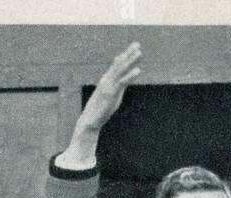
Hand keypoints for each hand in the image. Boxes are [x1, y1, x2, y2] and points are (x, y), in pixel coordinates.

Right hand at [58, 43, 141, 167]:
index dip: (124, 57)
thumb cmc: (99, 110)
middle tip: (137, 44)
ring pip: (121, 69)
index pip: (116, 66)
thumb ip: (113, 89)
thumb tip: (116, 85)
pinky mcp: (112, 93)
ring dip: (130, 60)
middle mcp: (107, 80)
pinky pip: (122, 82)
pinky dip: (130, 75)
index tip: (131, 48)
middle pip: (119, 64)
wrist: (90, 120)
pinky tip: (138, 70)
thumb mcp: (107, 97)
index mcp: (106, 81)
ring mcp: (109, 86)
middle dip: (128, 54)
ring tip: (139, 51)